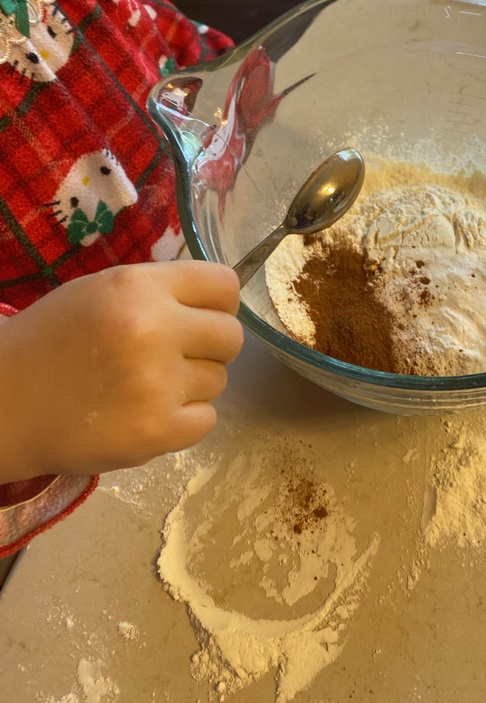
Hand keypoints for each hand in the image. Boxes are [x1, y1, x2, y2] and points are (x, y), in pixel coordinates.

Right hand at [0, 261, 242, 482]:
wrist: (5, 403)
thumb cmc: (53, 340)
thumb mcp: (103, 291)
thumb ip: (161, 292)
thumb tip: (217, 304)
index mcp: (139, 288)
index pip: (224, 286)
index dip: (219, 304)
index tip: (204, 317)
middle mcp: (154, 330)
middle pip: (231, 336)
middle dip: (210, 347)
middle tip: (175, 356)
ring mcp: (157, 384)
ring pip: (219, 380)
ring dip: (192, 385)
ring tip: (146, 386)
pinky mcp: (156, 432)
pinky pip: (207, 420)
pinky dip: (184, 421)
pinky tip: (147, 413)